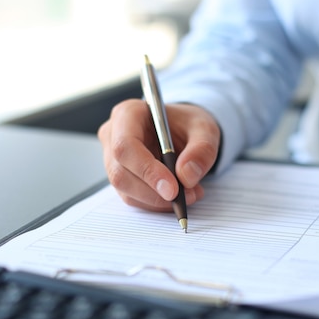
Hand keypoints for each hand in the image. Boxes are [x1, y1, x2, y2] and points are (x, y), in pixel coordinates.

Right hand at [98, 100, 220, 210]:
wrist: (184, 132)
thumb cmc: (188, 125)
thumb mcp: (205, 129)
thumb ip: (202, 149)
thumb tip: (187, 176)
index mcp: (128, 114)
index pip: (125, 146)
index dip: (147, 170)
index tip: (173, 189)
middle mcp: (113, 136)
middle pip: (120, 173)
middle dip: (154, 191)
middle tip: (187, 196)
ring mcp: (113, 159)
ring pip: (126, 190)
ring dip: (159, 200)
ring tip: (190, 194)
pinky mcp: (122, 178)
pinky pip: (134, 198)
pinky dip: (158, 203)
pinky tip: (180, 196)